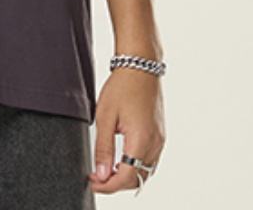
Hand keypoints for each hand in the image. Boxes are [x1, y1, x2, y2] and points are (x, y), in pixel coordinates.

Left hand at [88, 68, 165, 194]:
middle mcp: (155, 143)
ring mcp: (160, 139)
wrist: (140, 66)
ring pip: (145, 172)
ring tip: (105, 169)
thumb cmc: (122, 86)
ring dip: (126, 176)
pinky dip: (135, 166)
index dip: (108, 185)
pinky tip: (121, 160)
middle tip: (96, 176)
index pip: (127, 178)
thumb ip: (103, 148)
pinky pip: (149, 160)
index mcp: (141, 139)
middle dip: (116, 183)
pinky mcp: (160, 135)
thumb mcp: (104, 116)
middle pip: (137, 179)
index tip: (92, 181)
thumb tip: (101, 173)